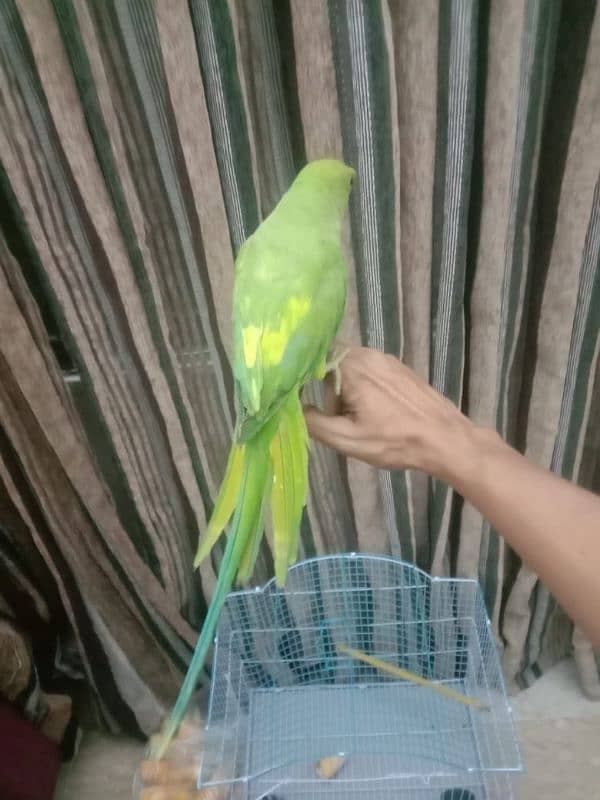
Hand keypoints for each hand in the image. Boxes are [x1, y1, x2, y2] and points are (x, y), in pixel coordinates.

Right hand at [304, 347, 473, 477]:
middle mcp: (368, 354)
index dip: (301, 376)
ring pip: (350, 368)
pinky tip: (377, 413)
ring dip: (346, 391)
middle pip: (330, 364)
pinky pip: (369, 371)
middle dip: (327, 390)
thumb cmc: (395, 441)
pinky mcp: (399, 368)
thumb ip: (313, 422)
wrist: (445, 439)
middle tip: (338, 418)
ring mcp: (386, 359)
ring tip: (360, 419)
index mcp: (352, 366)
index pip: (312, 357)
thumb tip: (292, 408)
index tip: (298, 397)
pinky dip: (363, 389)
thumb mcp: (347, 439)